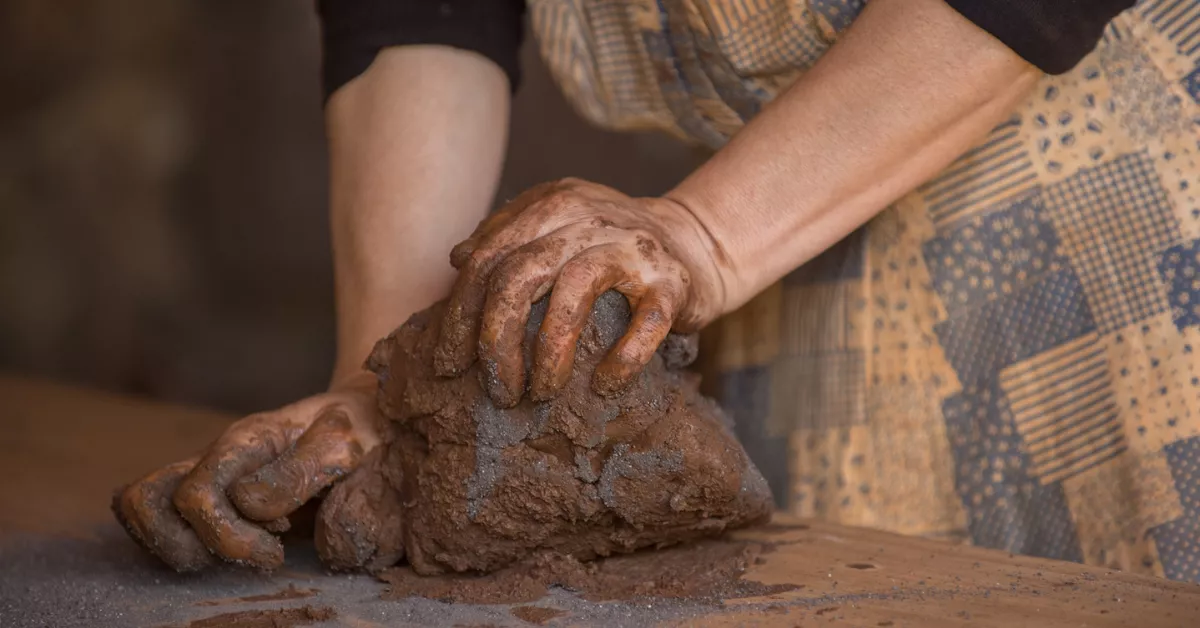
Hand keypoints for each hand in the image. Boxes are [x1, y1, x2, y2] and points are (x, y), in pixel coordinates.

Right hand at [112, 373, 382, 570]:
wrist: (362, 417)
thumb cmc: (357, 432)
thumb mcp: (347, 446)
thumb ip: (300, 472)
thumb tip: (247, 502)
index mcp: (245, 440)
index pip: (196, 496)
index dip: (231, 535)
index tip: (284, 537)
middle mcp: (215, 454)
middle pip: (146, 501)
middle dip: (197, 546)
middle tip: (260, 550)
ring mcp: (206, 471)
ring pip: (144, 509)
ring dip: (186, 548)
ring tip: (245, 548)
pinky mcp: (208, 491)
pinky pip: (163, 517)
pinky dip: (190, 544)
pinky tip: (242, 541)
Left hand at [433, 178, 725, 406]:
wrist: (695, 244)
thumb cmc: (609, 249)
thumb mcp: (557, 226)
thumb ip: (508, 236)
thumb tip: (456, 259)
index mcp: (553, 204)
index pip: (488, 257)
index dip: (461, 315)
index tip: (449, 364)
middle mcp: (589, 217)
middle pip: (520, 275)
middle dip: (497, 340)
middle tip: (496, 389)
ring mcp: (633, 247)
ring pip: (573, 294)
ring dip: (550, 354)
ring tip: (541, 394)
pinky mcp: (673, 282)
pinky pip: (643, 325)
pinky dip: (621, 361)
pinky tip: (603, 385)